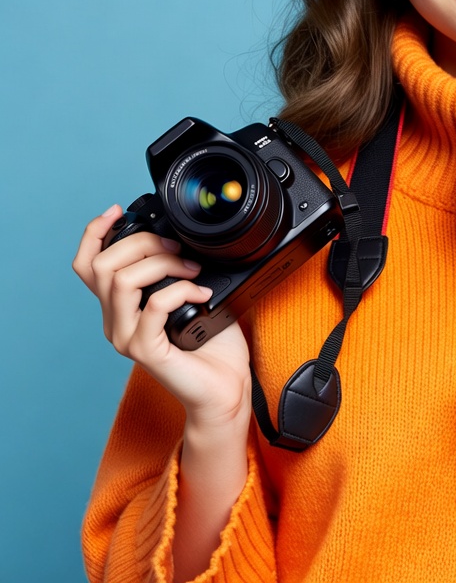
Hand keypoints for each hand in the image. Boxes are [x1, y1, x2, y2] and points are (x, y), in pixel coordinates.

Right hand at [72, 206, 251, 430]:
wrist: (226, 387)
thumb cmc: (212, 342)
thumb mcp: (191, 293)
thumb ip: (174, 270)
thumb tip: (181, 237)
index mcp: (121, 306)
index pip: (88, 266)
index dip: (94, 233)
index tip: (117, 210)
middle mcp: (116, 321)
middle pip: (103, 265)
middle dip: (143, 242)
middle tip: (178, 248)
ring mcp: (126, 338)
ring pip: (121, 280)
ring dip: (162, 263)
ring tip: (193, 270)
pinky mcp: (145, 351)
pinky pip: (154, 304)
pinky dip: (182, 289)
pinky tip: (202, 294)